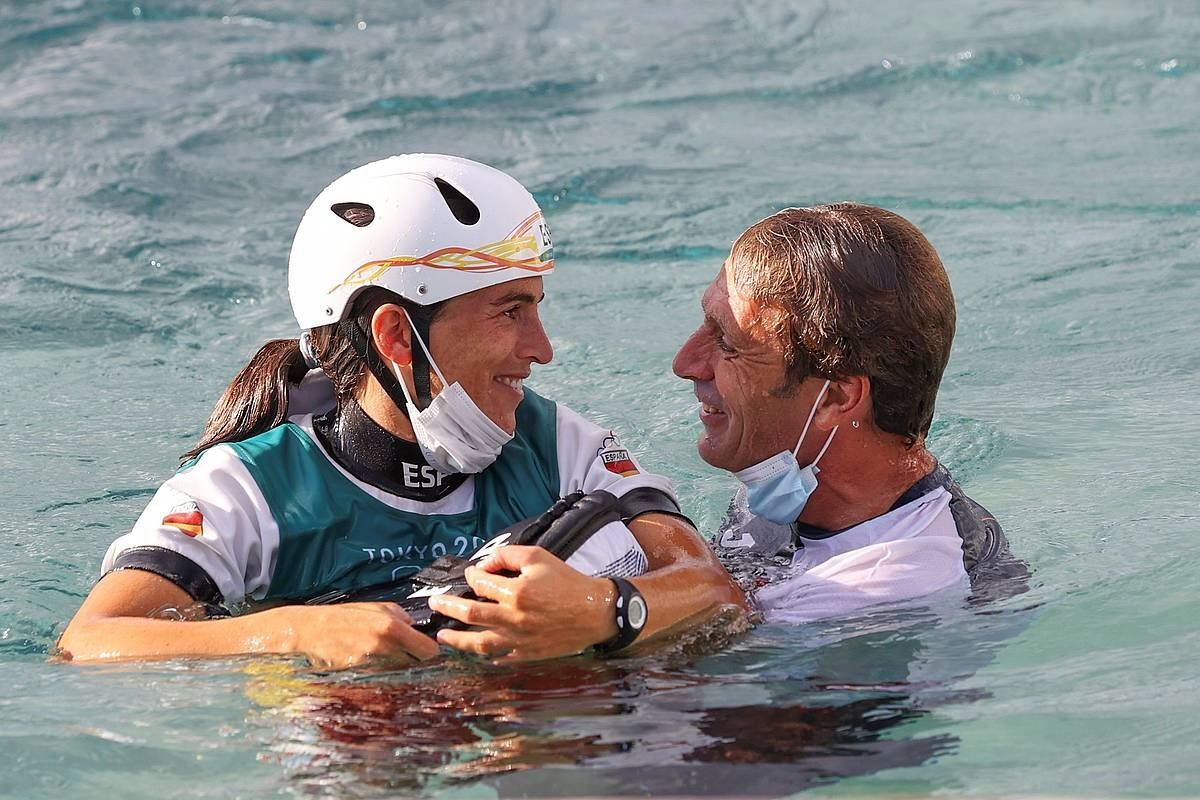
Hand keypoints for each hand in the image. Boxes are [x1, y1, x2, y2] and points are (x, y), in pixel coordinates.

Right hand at [281, 602, 440, 668]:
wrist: (308, 632)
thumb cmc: (342, 617)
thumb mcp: (374, 606)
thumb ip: (400, 615)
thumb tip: (416, 626)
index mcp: (391, 628)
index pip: (427, 650)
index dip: (431, 652)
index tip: (428, 651)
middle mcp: (383, 648)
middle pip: (414, 666)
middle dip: (414, 663)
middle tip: (408, 658)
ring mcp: (370, 666)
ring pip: (398, 675)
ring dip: (397, 672)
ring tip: (386, 664)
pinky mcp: (357, 678)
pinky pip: (379, 682)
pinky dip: (380, 679)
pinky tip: (371, 671)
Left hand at [428, 545, 617, 660]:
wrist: (594, 611)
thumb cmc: (568, 582)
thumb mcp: (539, 557)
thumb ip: (508, 555)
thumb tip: (486, 565)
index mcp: (517, 591)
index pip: (480, 584)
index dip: (472, 576)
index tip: (471, 575)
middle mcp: (514, 617)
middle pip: (470, 615)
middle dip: (448, 607)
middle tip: (435, 603)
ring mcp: (519, 640)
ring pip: (478, 643)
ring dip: (456, 640)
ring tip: (443, 636)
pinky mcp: (526, 654)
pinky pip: (498, 657)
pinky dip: (484, 654)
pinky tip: (475, 651)